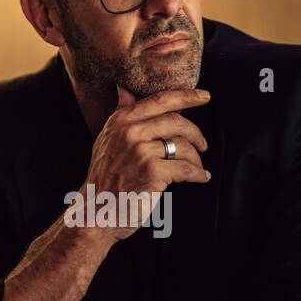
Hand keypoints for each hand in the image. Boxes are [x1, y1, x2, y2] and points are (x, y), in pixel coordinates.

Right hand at [78, 85, 211, 242]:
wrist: (96, 212)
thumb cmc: (105, 178)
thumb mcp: (106, 139)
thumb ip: (121, 114)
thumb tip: (124, 88)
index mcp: (121, 121)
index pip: (159, 100)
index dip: (186, 96)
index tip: (204, 95)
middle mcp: (130, 132)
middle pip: (176, 121)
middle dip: (195, 133)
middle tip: (202, 144)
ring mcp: (141, 151)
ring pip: (183, 145)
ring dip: (196, 158)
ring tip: (197, 167)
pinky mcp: (152, 172)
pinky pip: (186, 168)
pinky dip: (198, 174)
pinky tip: (201, 177)